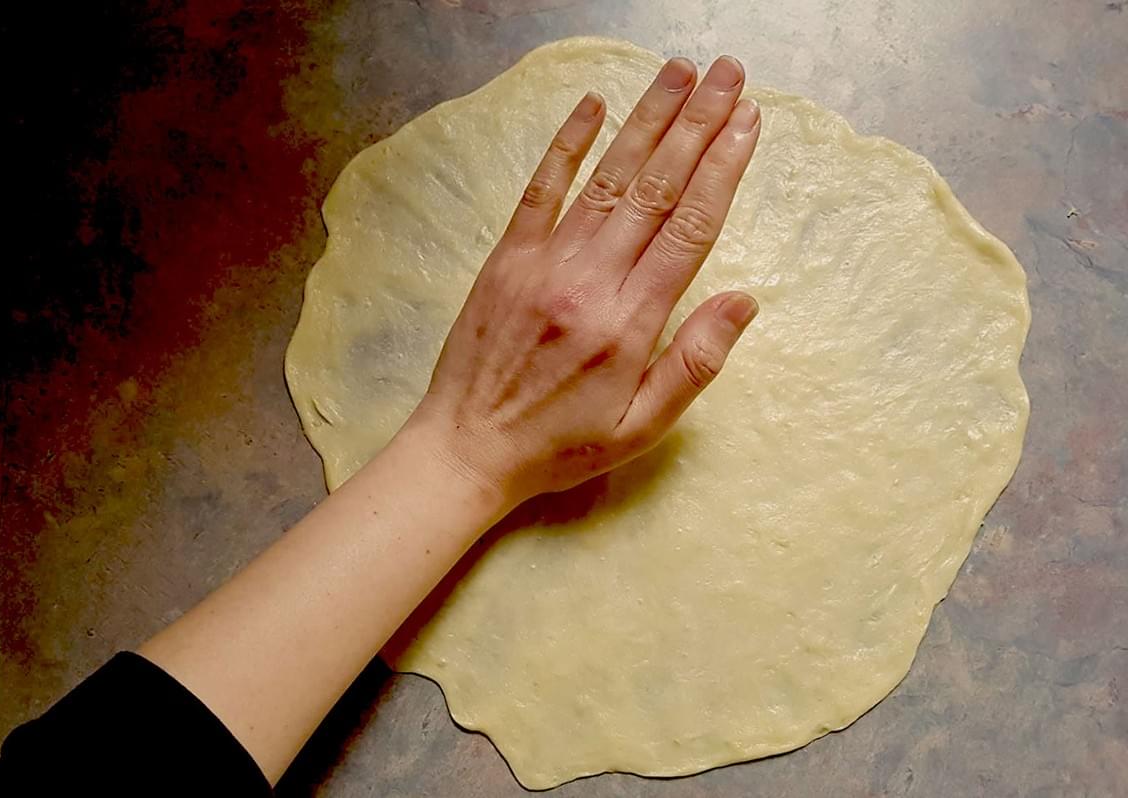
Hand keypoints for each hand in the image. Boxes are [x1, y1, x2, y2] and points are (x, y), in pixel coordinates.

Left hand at [406, 55, 760, 510]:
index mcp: (630, 324)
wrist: (466, 449)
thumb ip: (694, 363)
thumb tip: (744, 300)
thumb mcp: (641, 428)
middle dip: (697, 125)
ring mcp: (544, 264)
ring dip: (646, 121)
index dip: (723, 169)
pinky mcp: (506, 259)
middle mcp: (590, 282)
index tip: (749, 122)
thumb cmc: (560, 446)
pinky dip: (567, 145)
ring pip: (607, 179)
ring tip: (680, 72)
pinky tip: (592, 104)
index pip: (690, 229)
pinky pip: (540, 191)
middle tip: (729, 74)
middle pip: (656, 189)